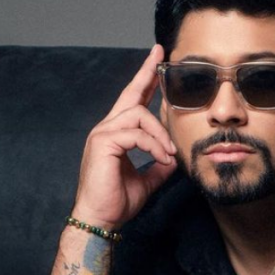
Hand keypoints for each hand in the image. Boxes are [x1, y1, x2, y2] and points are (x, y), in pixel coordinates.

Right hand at [70, 44, 178, 229]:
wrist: (100, 219)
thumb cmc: (117, 201)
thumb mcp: (147, 180)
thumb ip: (158, 165)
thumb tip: (174, 158)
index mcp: (116, 133)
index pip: (132, 101)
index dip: (145, 80)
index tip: (157, 60)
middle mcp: (106, 128)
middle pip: (131, 94)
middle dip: (146, 73)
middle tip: (161, 56)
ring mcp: (102, 133)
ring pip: (138, 115)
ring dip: (160, 134)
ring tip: (170, 154)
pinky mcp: (103, 143)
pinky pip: (136, 134)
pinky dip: (154, 145)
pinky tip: (162, 158)